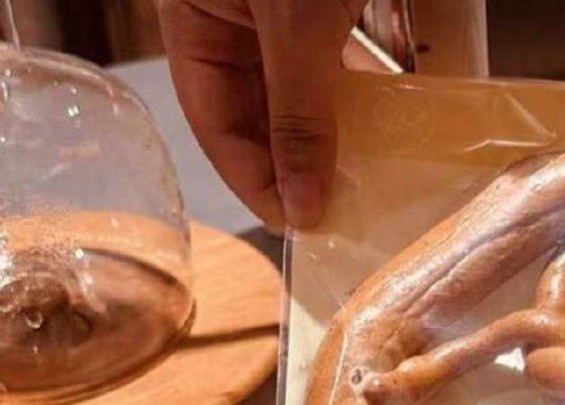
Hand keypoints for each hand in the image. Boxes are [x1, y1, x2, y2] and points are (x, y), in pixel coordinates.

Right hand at [157, 1, 362, 230]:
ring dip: (324, 141)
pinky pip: (331, 67)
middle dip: (289, 167)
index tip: (293, 223)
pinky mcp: (321, 4)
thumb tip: (302, 204)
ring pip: (294, 96)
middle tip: (327, 216)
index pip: (213, 120)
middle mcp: (225, 17)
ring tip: (353, 189)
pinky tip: (374, 139)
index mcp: (190, 15)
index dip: (252, 180)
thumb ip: (299, 111)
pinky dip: (350, 103)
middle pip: (252, 116)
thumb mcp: (297, 24)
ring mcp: (273, 10)